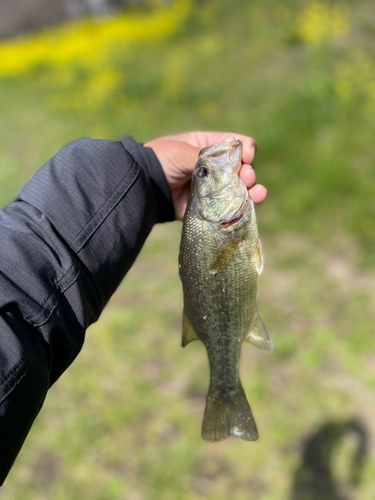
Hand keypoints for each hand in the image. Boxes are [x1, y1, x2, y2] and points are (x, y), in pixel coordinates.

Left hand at [145, 131, 266, 220]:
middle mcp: (213, 167)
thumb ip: (207, 156)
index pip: (235, 144)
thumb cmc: (159, 161)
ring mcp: (212, 188)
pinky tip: (248, 206)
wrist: (142, 187)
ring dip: (252, 190)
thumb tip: (232, 164)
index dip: (245, 149)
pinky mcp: (209, 207)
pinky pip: (228, 207)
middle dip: (249, 172)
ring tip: (257, 194)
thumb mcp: (182, 152)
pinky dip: (241, 207)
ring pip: (240, 189)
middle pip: (242, 168)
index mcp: (207, 147)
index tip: (247, 156)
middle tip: (246, 178)